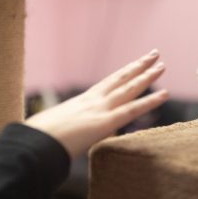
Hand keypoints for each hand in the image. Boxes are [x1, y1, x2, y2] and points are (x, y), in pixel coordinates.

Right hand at [25, 50, 167, 157]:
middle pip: (120, 79)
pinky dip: (149, 102)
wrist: (32, 143)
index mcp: (81, 102)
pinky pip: (132, 110)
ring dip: (147, 76)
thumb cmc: (37, 139)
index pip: (107, 84)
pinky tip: (165, 94)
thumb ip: (64, 128)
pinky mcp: (105, 123)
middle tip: (153, 54)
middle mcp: (92, 101)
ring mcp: (99, 109)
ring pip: (128, 88)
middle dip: (137, 67)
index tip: (133, 65)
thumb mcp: (53, 129)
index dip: (122, 74)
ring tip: (162, 65)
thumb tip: (62, 134)